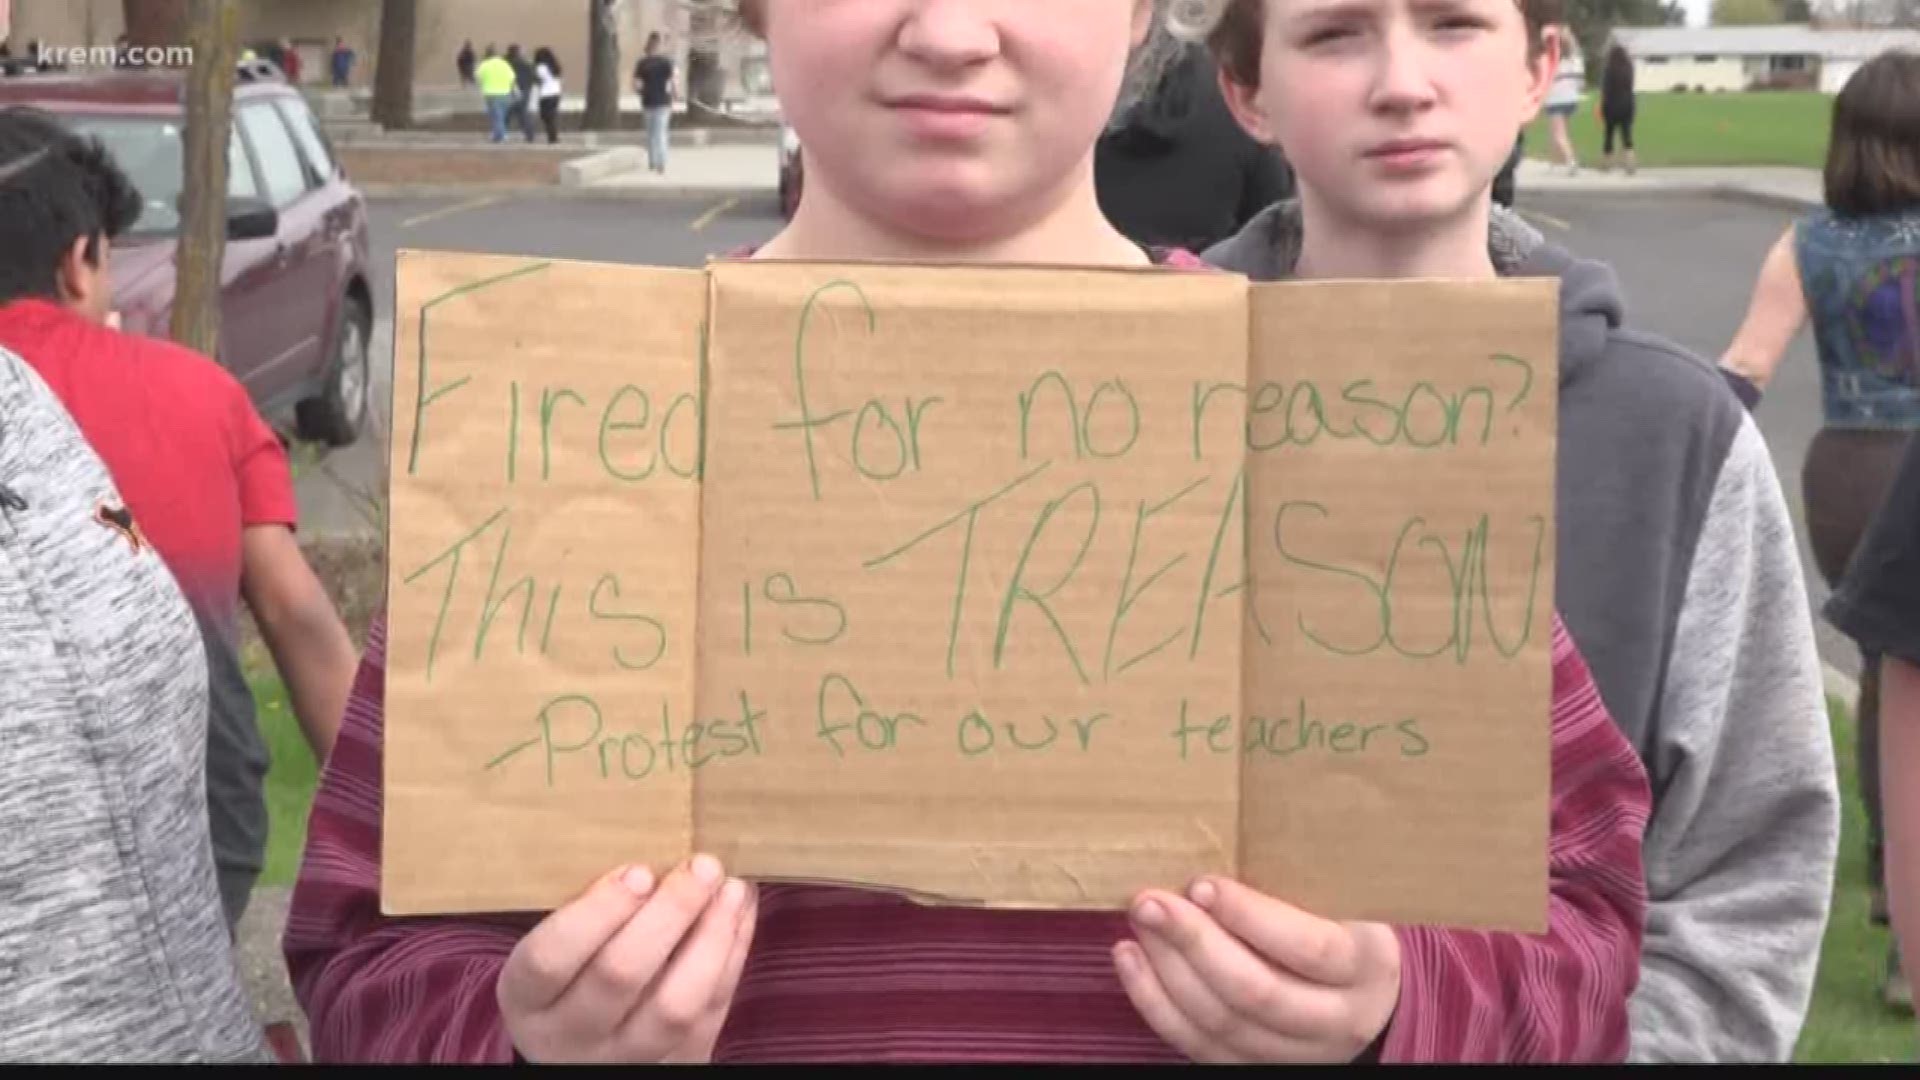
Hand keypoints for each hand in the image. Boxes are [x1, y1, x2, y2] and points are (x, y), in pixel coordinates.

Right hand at [498, 854, 757, 1062]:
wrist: (584, 1049)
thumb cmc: (572, 971)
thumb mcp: (556, 944)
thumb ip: (589, 911)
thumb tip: (655, 860)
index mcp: (529, 998)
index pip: (550, 959)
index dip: (597, 912)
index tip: (639, 870)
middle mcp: (571, 1036)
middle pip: (620, 975)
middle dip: (669, 913)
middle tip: (701, 865)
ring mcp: (626, 1056)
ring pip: (675, 1006)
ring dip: (711, 938)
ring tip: (731, 889)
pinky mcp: (677, 1062)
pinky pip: (711, 1012)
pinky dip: (732, 956)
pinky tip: (739, 913)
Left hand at [1113, 877, 1401, 1062]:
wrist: (1369, 999)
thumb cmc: (1346, 927)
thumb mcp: (1347, 898)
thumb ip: (1303, 876)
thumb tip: (1225, 826)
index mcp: (1365, 965)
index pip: (1308, 947)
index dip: (1250, 916)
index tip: (1203, 884)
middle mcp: (1336, 1019)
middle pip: (1257, 991)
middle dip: (1194, 943)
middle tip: (1150, 902)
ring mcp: (1296, 1053)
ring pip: (1223, 1022)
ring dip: (1168, 970)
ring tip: (1139, 924)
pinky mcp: (1256, 1066)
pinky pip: (1198, 1045)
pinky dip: (1156, 1004)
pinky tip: (1132, 960)